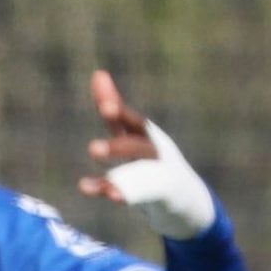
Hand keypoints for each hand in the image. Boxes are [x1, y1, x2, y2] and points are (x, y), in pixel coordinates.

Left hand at [79, 69, 215, 237]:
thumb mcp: (132, 133)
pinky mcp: (160, 197)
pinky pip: (140, 197)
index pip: (134, 122)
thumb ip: (113, 109)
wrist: (184, 196)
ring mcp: (160, 175)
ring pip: (140, 175)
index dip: (121, 113)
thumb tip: (98, 73)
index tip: (105, 106)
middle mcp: (156, 153)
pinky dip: (123, 197)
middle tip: (91, 149)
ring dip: (116, 178)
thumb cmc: (151, 160)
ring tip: (87, 185)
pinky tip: (107, 197)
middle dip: (118, 148)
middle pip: (139, 148)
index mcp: (147, 136)